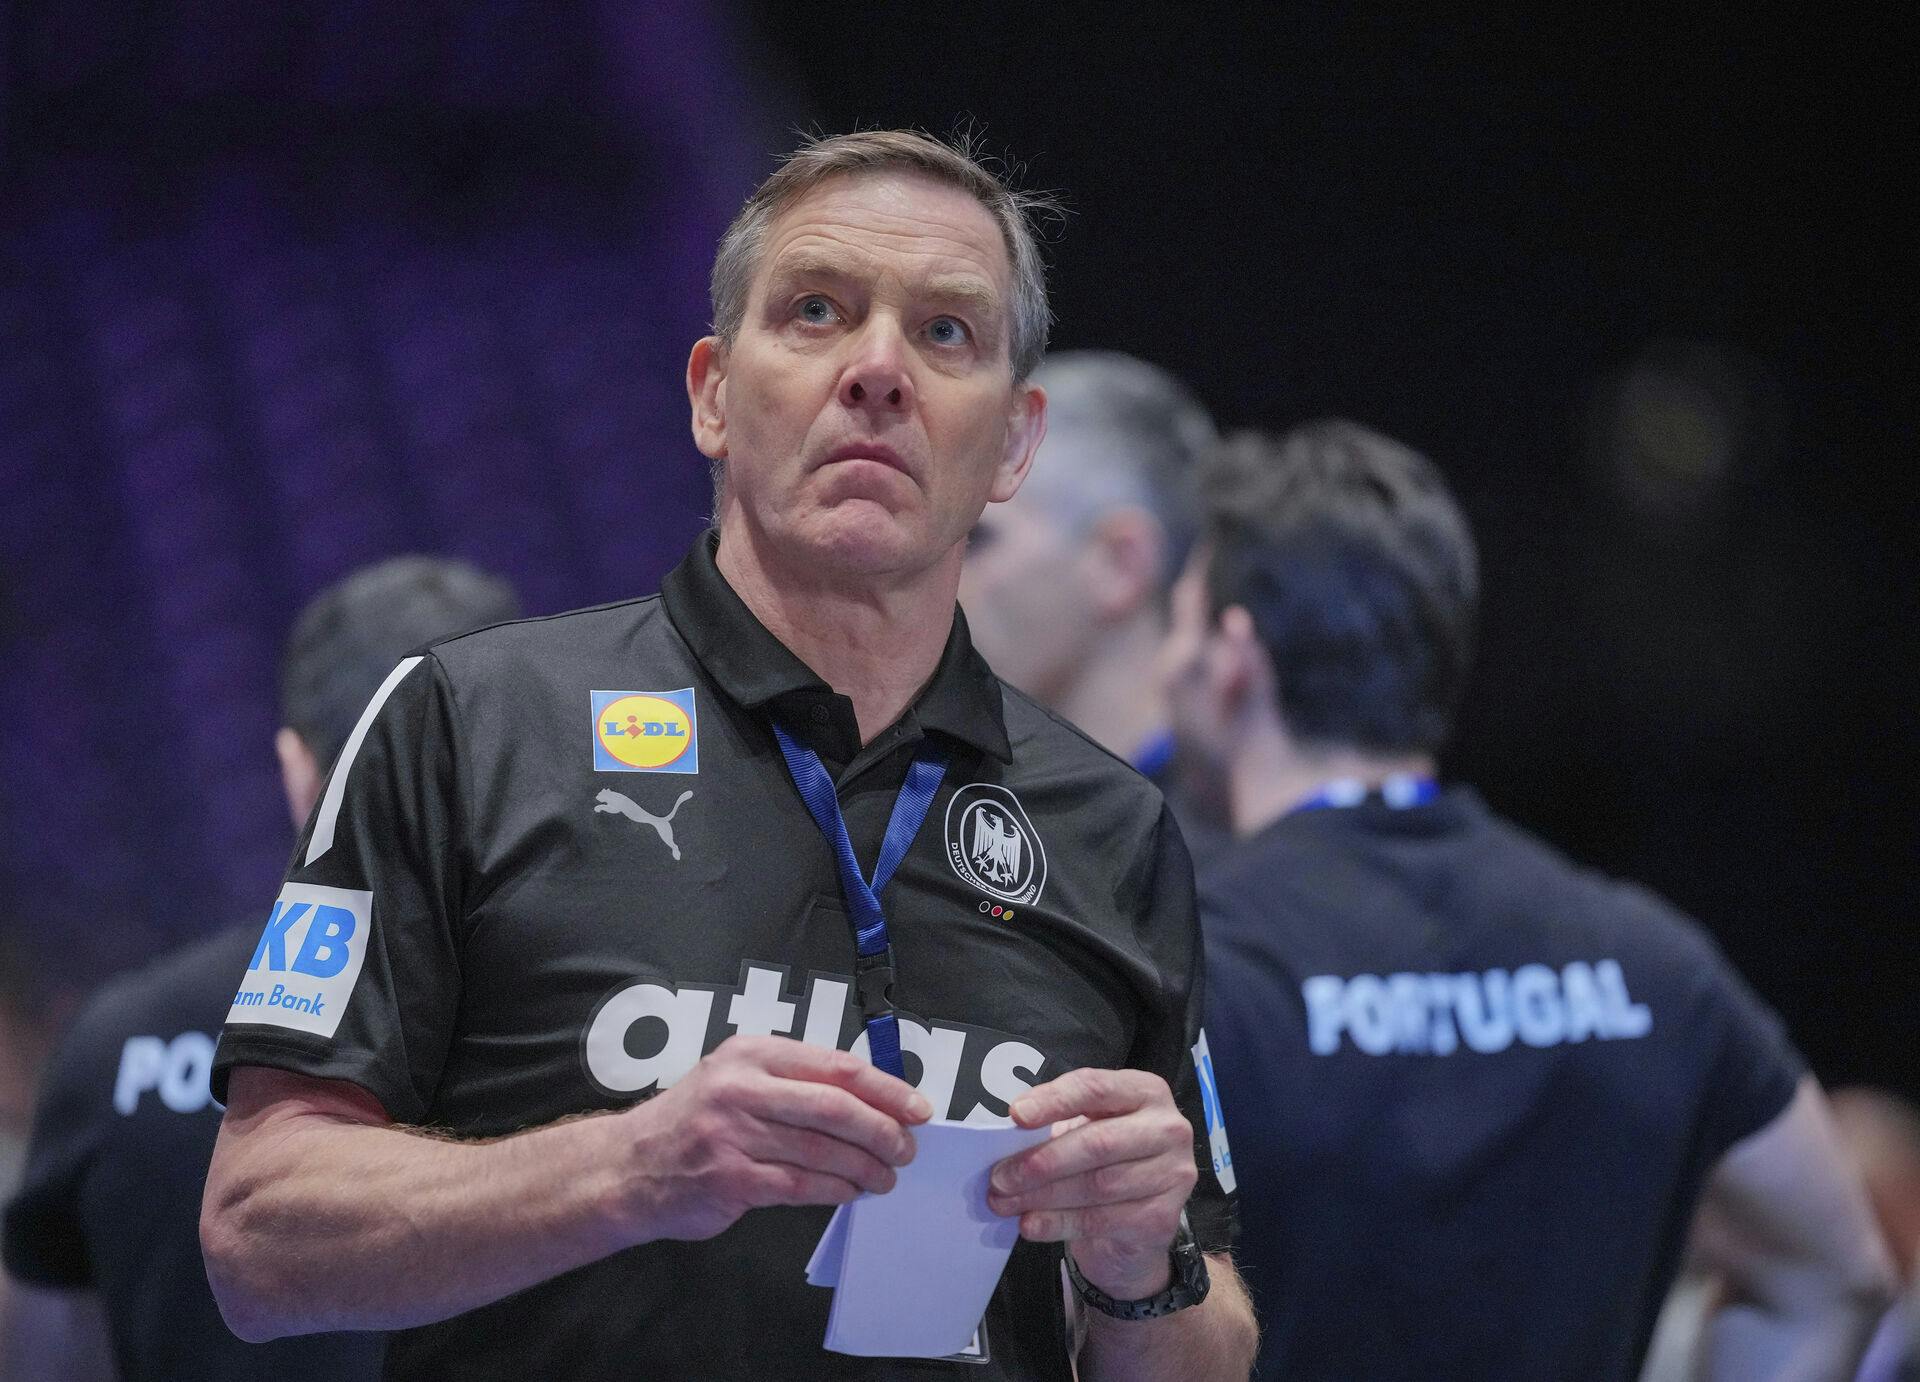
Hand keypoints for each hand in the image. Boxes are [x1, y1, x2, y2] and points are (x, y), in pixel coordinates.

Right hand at [619, 1035, 930, 1242]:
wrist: (628, 1166)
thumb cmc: (695, 1120)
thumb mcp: (737, 1078)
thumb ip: (793, 1081)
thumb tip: (871, 1101)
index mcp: (752, 1053)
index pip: (836, 1066)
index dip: (886, 1089)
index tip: (918, 1108)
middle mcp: (742, 1087)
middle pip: (835, 1107)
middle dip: (882, 1131)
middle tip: (906, 1149)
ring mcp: (734, 1133)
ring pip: (821, 1149)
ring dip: (864, 1167)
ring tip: (885, 1177)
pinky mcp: (731, 1178)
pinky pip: (799, 1185)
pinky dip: (834, 1190)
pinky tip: (851, 1192)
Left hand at [985, 1068, 1196, 1299]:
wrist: (1137, 1225)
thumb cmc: (1105, 1162)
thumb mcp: (1084, 1130)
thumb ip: (1055, 1125)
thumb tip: (1006, 1137)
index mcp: (1145, 1092)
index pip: (1096, 1088)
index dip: (1053, 1101)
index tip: (1015, 1116)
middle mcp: (1168, 1128)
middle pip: (1098, 1141)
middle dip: (1041, 1161)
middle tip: (1000, 1176)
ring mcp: (1172, 1174)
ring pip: (1097, 1185)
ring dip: (1042, 1196)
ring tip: (1004, 1202)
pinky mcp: (1162, 1218)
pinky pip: (1101, 1221)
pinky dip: (1058, 1223)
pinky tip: (1030, 1224)